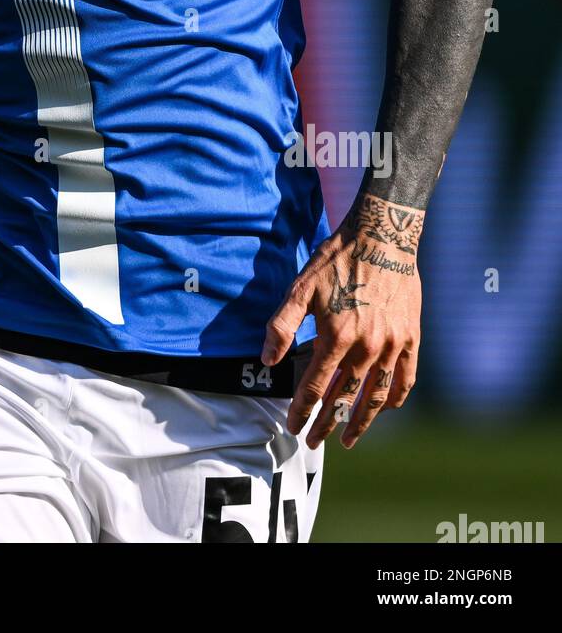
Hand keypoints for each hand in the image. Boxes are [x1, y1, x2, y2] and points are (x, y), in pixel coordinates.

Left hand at [261, 193, 421, 448]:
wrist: (382, 236)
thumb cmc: (336, 260)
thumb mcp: (300, 288)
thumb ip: (282, 326)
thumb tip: (269, 360)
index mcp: (336, 337)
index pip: (314, 387)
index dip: (302, 410)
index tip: (293, 426)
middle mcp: (366, 347)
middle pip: (344, 398)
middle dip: (327, 423)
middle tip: (315, 442)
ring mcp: (392, 345)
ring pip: (376, 396)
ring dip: (361, 421)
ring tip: (349, 439)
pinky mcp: (410, 338)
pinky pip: (405, 378)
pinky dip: (394, 398)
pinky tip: (384, 408)